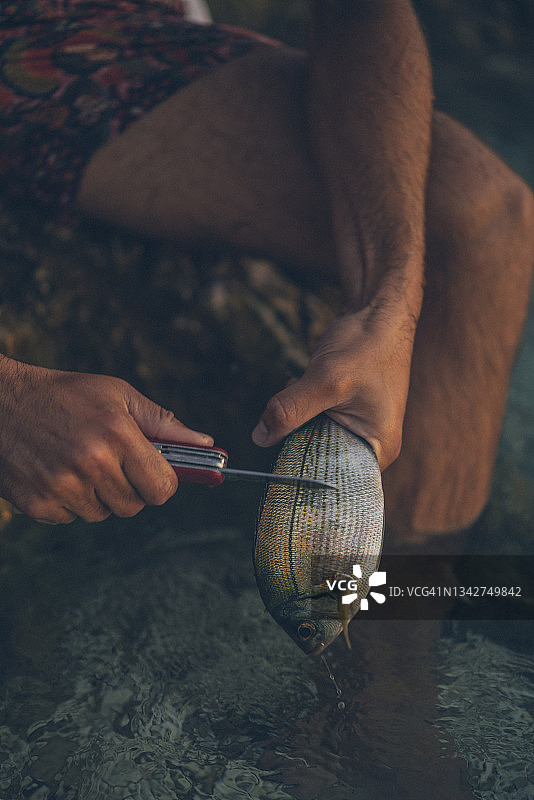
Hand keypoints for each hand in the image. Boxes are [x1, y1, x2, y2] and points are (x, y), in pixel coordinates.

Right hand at [0, 358, 212, 522]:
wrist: (1, 402)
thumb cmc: (66, 394)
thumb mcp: (118, 395)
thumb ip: (163, 422)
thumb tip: (205, 444)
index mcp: (117, 434)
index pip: (162, 487)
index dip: (162, 483)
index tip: (155, 475)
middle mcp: (91, 463)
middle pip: (135, 505)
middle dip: (131, 488)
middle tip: (112, 462)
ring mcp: (62, 486)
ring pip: (103, 514)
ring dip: (99, 496)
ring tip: (79, 462)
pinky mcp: (38, 503)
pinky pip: (72, 518)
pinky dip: (69, 501)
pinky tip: (56, 471)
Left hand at [252, 300, 416, 469]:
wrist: (378, 310)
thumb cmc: (367, 346)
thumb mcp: (325, 381)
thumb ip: (291, 410)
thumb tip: (260, 437)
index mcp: (378, 448)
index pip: (337, 479)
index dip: (307, 473)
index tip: (279, 463)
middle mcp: (371, 442)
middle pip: (323, 458)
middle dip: (301, 438)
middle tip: (288, 419)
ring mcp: (358, 424)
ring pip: (314, 435)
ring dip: (299, 417)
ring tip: (306, 390)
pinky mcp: (344, 407)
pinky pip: (315, 417)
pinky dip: (303, 404)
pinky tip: (305, 383)